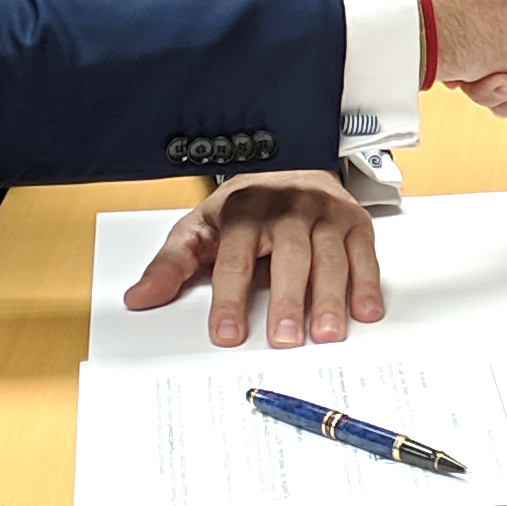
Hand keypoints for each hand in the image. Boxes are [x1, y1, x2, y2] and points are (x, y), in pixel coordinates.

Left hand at [121, 168, 382, 347]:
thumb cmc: (244, 209)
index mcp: (243, 211)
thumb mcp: (199, 229)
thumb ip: (171, 265)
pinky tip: (364, 311)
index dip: (229, 298)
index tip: (226, 335)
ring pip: (328, 256)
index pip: (234, 258)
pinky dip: (367, 282)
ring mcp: (324, 213)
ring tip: (326, 334)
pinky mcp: (354, 221)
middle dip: (287, 298)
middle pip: (287, 256)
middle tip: (284, 339)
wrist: (292, 166)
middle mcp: (287, 208)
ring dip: (329, 297)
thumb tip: (139, 299)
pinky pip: (364, 253)